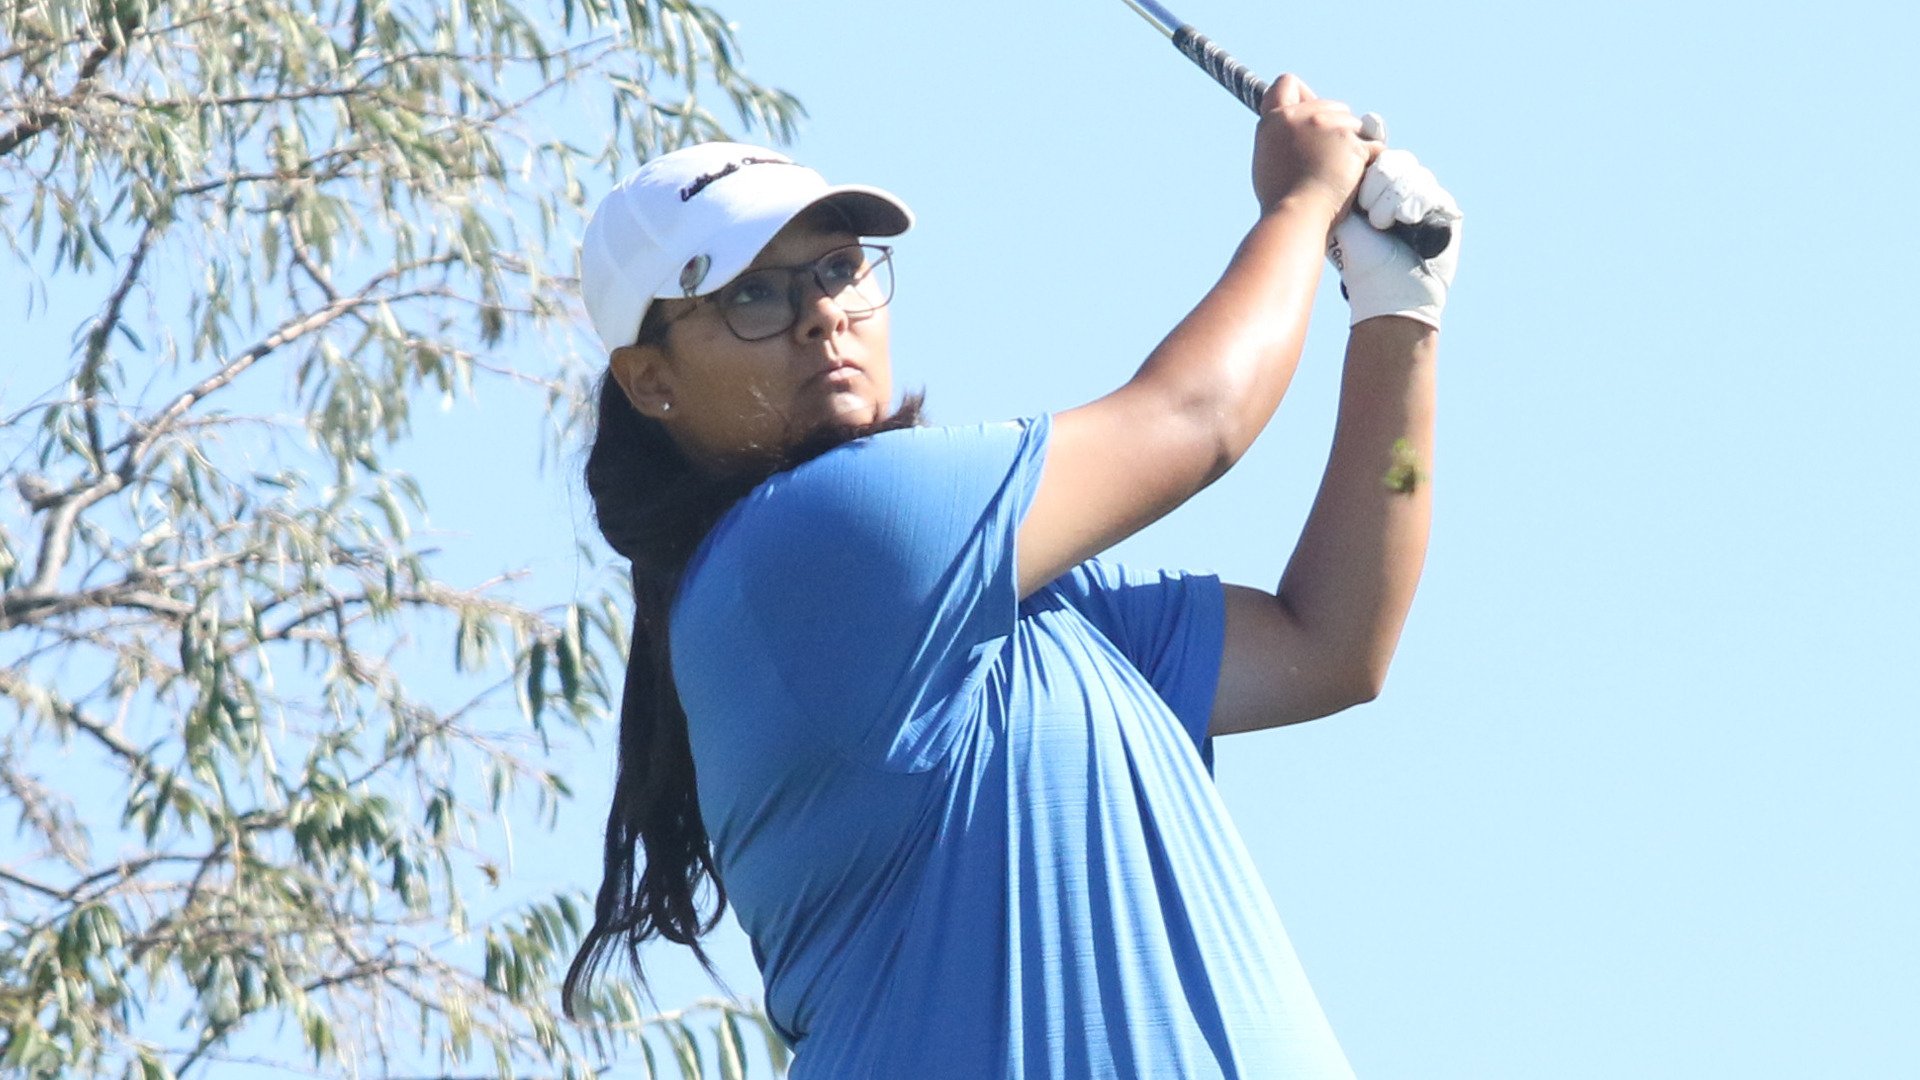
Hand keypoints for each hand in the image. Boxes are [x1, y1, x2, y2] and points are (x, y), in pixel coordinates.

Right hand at [1252, 74, 1378, 219]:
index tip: (1309, 109)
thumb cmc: (1280, 197)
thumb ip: (1282, 136)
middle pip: (1331, 104)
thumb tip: (1298, 131)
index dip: (1302, 94)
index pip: (1287, 83)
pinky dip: (1370, 160)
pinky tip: (1358, 176)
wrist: (1296, 215)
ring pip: (1355, 123)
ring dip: (1353, 143)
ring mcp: (1330, 126)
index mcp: (1276, 119)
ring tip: (1339, 171)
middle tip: (1329, 156)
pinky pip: (1373, 146)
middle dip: (1336, 124)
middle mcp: (1303, 116)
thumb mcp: (1267, 158)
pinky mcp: (1353, 142)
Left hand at [1326, 117, 1460, 328]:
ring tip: (1382, 225)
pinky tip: (1407, 221)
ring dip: (1394, 200)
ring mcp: (1425, 196)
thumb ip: (1344, 181)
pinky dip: (1416, 204)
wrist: (1386, 290)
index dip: (1371, 164)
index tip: (1361, 192)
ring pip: (1414, 174)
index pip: (1378, 153)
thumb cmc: (1359, 258)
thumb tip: (1352, 142)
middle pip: (1396, 160)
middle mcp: (1402, 187)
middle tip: (1370, 216)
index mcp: (1376, 185)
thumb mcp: (1343, 215)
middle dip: (1378, 185)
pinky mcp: (1445, 209)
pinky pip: (1433, 191)